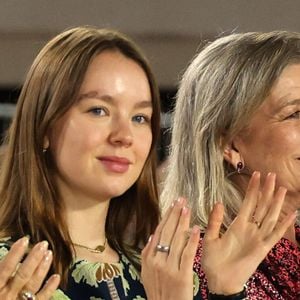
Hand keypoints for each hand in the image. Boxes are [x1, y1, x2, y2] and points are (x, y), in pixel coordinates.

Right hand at [0, 237, 59, 298]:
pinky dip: (49, 289)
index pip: (5, 269)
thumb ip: (0, 268)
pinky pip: (41, 299)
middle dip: (34, 259)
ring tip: (49, 253)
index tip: (24, 240)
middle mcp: (7, 295)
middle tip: (43, 244)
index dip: (14, 254)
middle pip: (22, 275)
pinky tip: (56, 277)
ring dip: (42, 269)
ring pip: (32, 285)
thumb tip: (6, 256)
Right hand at [141, 198, 199, 299]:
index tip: (173, 205)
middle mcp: (156, 260)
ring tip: (188, 209)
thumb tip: (153, 235)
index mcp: (148, 258)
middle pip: (167, 232)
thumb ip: (148, 254)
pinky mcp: (181, 276)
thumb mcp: (147, 273)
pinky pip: (187, 254)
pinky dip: (192, 241)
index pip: (159, 231)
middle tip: (181, 200)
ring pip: (176, 240)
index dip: (166, 217)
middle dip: (175, 214)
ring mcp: (168, 268)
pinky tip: (197, 230)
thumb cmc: (158, 292)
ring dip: (183, 223)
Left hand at [202, 171, 295, 294]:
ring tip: (281, 188)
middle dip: (266, 190)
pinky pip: (275, 234)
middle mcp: (250, 228)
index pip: (248, 202)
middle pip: (261, 205)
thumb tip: (218, 202)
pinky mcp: (263, 248)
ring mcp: (258, 237)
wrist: (219, 280)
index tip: (257, 175)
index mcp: (237, 224)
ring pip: (270, 216)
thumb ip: (215, 221)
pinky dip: (284, 225)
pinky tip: (291, 214)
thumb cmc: (213, 260)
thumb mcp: (210, 237)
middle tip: (272, 175)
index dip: (253, 189)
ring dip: (276, 202)